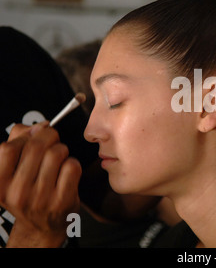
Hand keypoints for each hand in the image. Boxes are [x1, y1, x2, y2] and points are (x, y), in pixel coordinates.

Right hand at [0, 122, 81, 246]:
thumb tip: (38, 126)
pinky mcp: (63, 200)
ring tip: (59, 159)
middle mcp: (18, 194)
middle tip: (52, 142)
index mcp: (0, 185)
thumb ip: (19, 142)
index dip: (25, 136)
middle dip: (49, 137)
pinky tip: (66, 171)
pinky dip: (72, 162)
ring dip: (62, 150)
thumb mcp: (13, 171)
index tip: (33, 135)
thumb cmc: (29, 192)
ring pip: (57, 153)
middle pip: (36, 146)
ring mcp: (41, 198)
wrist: (43, 226)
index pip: (8, 148)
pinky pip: (72, 165)